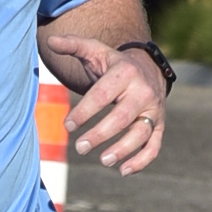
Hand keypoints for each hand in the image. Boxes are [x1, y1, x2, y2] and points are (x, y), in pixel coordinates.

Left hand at [62, 36, 166, 175]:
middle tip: (80, 147)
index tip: (67, 126)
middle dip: (101, 134)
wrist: (146, 68)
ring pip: (141, 133)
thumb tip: (52, 41)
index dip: (85, 112)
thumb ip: (73, 45)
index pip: (103, 95)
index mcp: (125, 73)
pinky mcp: (159, 125)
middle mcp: (143, 91)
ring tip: (103, 161)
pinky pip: (154, 146)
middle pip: (123, 117)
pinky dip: (142, 161)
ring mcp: (154, 109)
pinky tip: (123, 171)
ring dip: (123, 150)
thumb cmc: (112, 64)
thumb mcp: (95, 51)